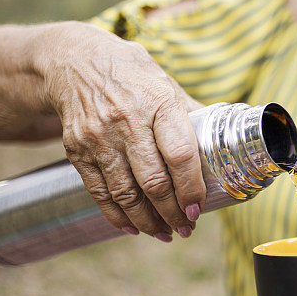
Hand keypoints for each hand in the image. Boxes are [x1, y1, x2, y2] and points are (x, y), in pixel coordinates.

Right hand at [45, 22, 205, 239]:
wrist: (73, 61)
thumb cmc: (131, 74)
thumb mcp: (166, 84)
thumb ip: (191, 116)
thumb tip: (223, 142)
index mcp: (158, 103)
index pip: (180, 155)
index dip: (191, 188)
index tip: (199, 208)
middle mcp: (127, 122)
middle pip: (153, 182)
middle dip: (173, 214)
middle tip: (186, 228)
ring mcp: (99, 138)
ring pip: (126, 194)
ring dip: (147, 222)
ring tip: (164, 233)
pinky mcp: (77, 150)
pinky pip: (99, 193)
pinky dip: (117, 216)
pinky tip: (133, 227)